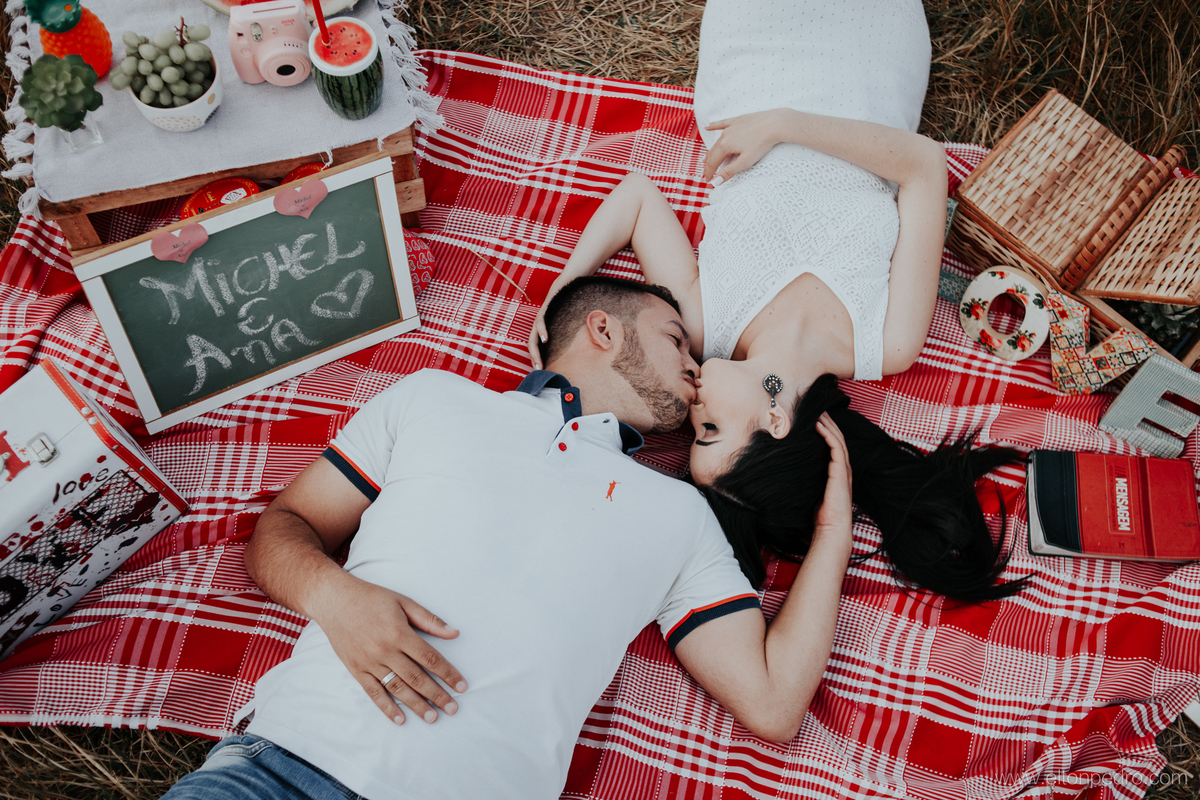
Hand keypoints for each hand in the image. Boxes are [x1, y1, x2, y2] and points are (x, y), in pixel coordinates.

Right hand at [313, 575, 466, 724]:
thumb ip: (429, 620)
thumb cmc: (371, 598)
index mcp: (399, 632)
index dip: (448, 674)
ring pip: (397, 688)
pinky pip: (373, 693)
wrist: (334, 600)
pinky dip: (387, 708)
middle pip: (416, 677)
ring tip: (432, 717)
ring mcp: (369, 662)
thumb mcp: (403, 602)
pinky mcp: (356, 670)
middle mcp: (385, 650)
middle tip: (453, 709)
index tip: (461, 686)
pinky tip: (400, 719)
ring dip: (416, 705)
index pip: (430, 658)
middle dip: (437, 695)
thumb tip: (455, 633)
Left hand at [527, 279, 565, 369]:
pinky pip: (540, 321)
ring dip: (535, 351)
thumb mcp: (571, 323)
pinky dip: (542, 330)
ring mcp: (541, 316)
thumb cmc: (574, 304)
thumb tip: (583, 350)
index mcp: (545, 329)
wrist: (570, 282)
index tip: (542, 371)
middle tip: (538, 372)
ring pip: (533, 337)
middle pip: (532, 345)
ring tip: (538, 364)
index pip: (538, 347)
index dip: (538, 359)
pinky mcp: (544, 308)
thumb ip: (571, 334)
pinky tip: (545, 339)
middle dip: (534, 360)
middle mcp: (540, 324)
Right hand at [703, 109, 788, 183]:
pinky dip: (714, 126)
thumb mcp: (745, 162)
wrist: (775, 124)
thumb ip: (729, 172)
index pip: (713, 162)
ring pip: (717, 140)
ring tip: (705, 158)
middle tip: (707, 173)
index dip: (709, 172)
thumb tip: (716, 181)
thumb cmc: (762, 143)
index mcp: (725, 146)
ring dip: (710, 150)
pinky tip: (708, 127)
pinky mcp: (737, 120)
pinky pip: (722, 123)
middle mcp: (725, 135)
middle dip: (709, 164)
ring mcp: (731, 126)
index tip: (708, 180)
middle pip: (713, 152)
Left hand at [813, 413, 852, 536]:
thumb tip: (788, 469)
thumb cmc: (819, 514)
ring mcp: (843, 469)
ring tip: (818, 411)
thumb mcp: (810, 490)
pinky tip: (819, 425)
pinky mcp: (840, 471)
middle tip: (817, 408)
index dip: (826, 430)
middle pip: (837, 437)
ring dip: (828, 424)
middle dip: (828, 422)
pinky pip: (836, 447)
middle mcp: (842, 468)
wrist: (831, 528)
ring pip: (838, 438)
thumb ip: (805, 478)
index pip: (833, 444)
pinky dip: (828, 434)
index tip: (814, 418)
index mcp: (837, 471)